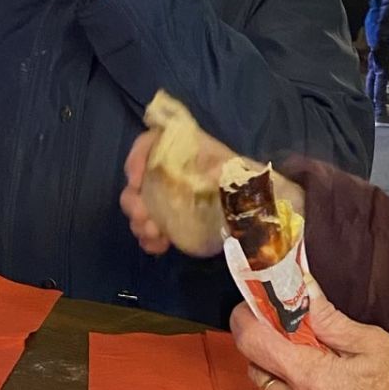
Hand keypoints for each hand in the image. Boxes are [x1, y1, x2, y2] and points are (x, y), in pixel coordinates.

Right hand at [121, 125, 234, 255]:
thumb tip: (209, 176)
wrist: (254, 211)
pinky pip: (150, 229)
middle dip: (134, 201)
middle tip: (143, 217)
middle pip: (138, 181)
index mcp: (184, 151)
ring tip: (154, 234)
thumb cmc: (243, 184)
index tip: (136, 180)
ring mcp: (168, 198)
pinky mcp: (171, 221)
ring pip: (140, 207)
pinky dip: (150, 239)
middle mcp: (170, 172)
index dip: (137, 157)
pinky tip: (160, 246)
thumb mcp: (234, 170)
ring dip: (140, 223)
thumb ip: (219, 169)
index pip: (150, 143)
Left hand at [232, 281, 388, 389]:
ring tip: (300, 349)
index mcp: (310, 377)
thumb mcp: (371, 341)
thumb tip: (302, 287)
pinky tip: (311, 375)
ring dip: (273, 364)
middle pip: (253, 364)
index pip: (254, 342)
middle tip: (280, 321)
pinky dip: (288, 386)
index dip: (246, 317)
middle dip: (260, 339)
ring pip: (266, 386)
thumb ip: (328, 318)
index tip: (253, 303)